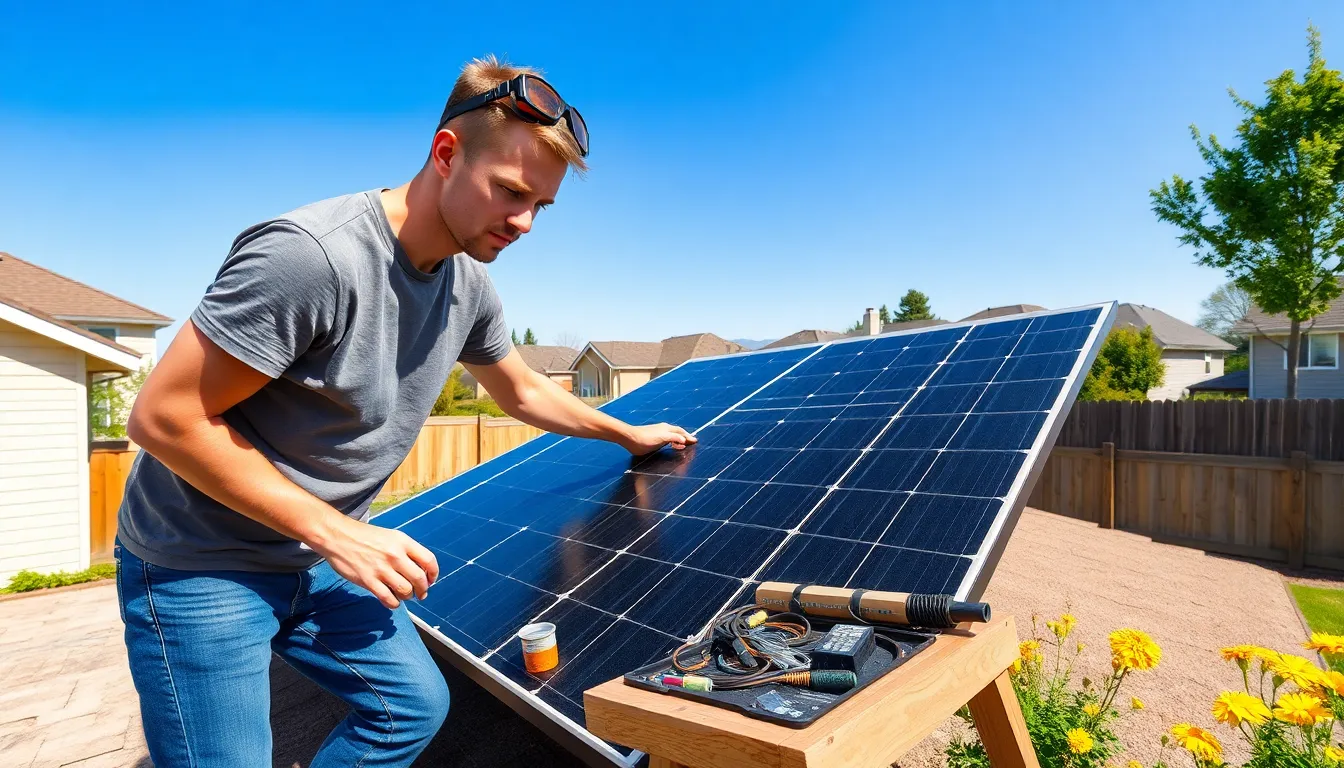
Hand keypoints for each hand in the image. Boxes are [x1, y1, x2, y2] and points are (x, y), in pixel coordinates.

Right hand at [310, 516, 439, 608]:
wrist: (338, 536)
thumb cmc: (365, 537)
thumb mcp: (391, 536)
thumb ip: (406, 550)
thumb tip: (421, 570)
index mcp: (403, 542)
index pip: (429, 560)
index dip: (433, 573)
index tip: (431, 580)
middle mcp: (395, 555)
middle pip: (419, 579)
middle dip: (423, 590)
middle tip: (421, 594)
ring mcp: (382, 569)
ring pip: (406, 591)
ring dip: (408, 596)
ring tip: (404, 595)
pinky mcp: (368, 580)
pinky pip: (389, 599)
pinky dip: (394, 603)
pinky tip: (392, 600)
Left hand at [618, 422, 697, 455]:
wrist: (629, 438)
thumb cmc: (645, 439)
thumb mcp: (662, 438)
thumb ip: (674, 438)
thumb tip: (685, 440)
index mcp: (667, 429)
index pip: (681, 432)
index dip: (688, 437)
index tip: (695, 441)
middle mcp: (664, 429)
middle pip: (678, 432)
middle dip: (685, 437)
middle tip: (692, 442)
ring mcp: (658, 433)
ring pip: (672, 435)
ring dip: (679, 439)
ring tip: (683, 444)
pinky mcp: (652, 437)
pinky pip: (667, 438)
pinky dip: (672, 441)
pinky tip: (670, 445)